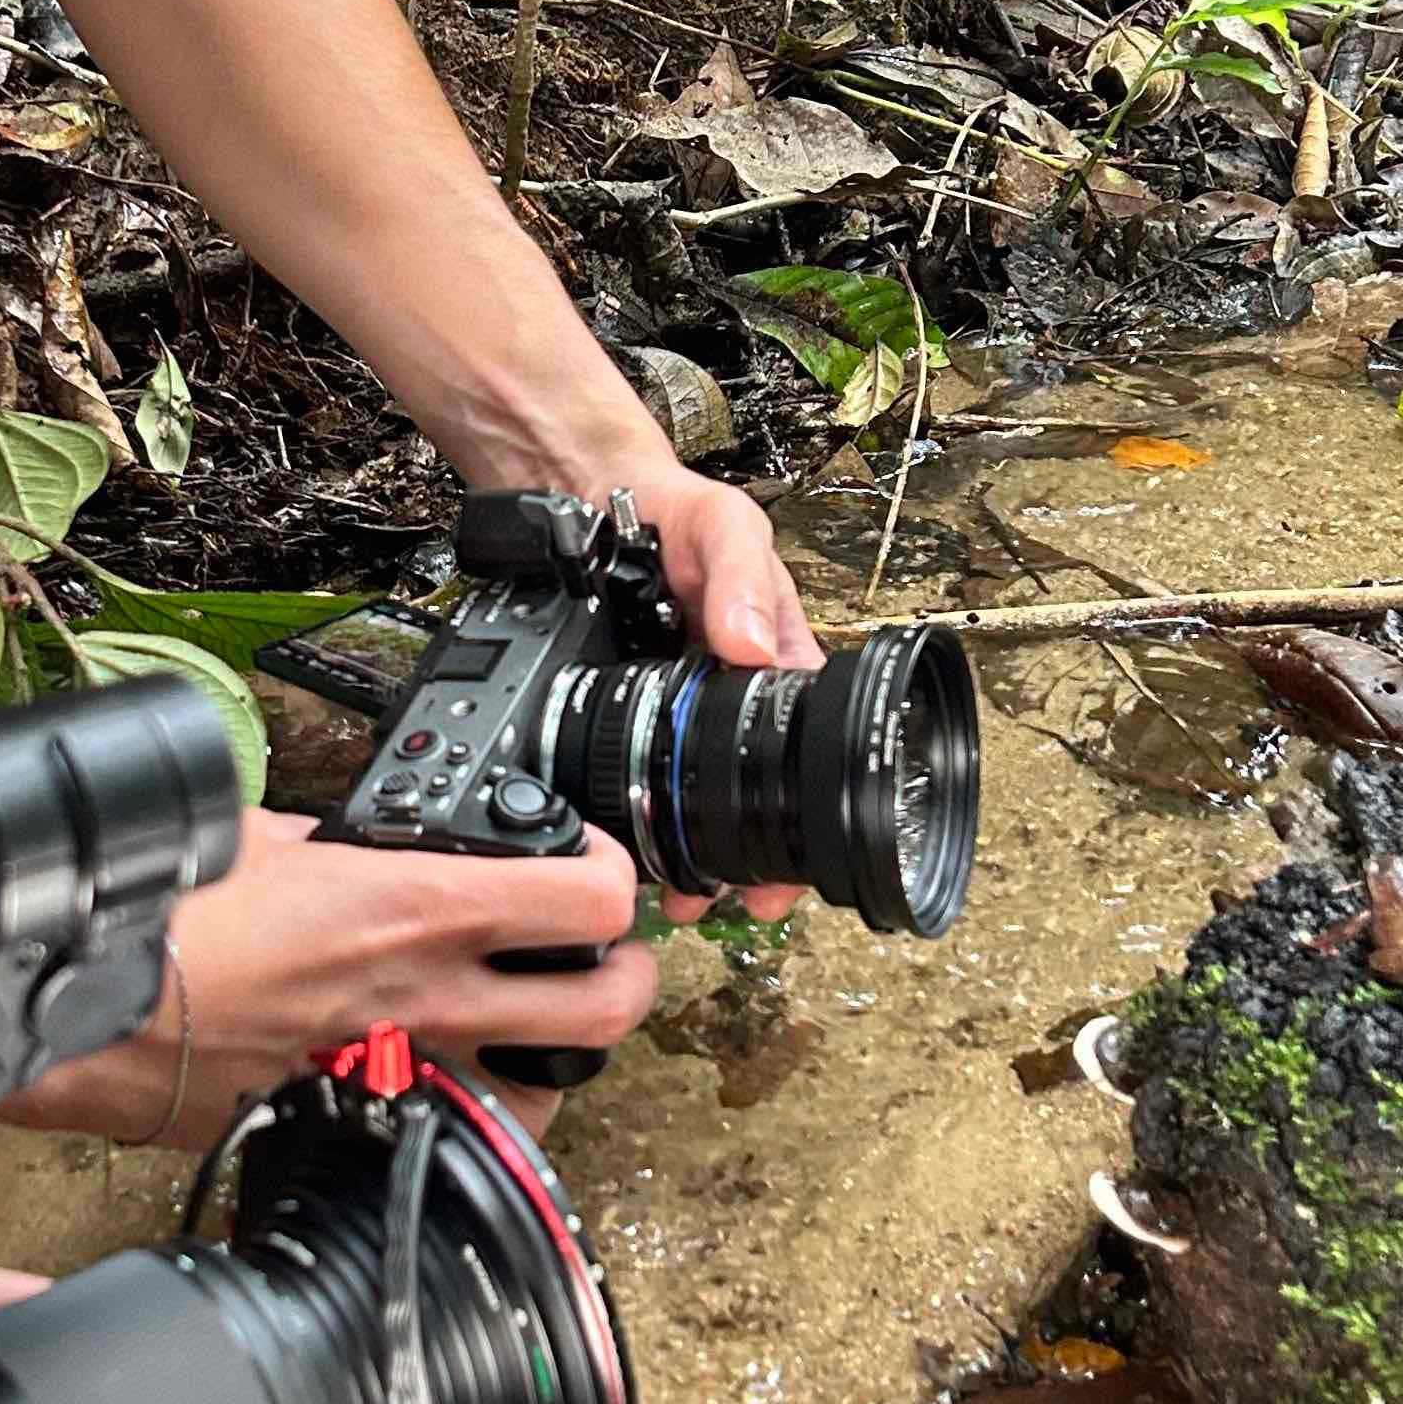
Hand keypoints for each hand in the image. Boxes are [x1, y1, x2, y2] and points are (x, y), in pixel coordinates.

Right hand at [0, 812, 659, 1149]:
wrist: (80, 1008)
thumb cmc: (156, 916)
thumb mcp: (265, 834)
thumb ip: (344, 844)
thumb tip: (365, 842)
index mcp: (416, 907)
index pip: (590, 897)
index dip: (610, 876)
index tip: (590, 865)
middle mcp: (425, 997)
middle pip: (606, 1009)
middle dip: (629, 979)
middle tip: (609, 956)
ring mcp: (395, 1070)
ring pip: (541, 1085)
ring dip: (554, 1053)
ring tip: (537, 1020)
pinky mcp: (350, 1114)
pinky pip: (440, 1115)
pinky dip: (457, 1097)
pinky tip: (435, 1070)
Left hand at [615, 462, 822, 926]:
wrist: (596, 500)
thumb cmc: (681, 514)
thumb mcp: (728, 530)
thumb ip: (745, 580)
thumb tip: (749, 646)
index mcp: (774, 667)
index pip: (806, 759)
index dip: (799, 827)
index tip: (778, 878)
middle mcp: (731, 699)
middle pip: (747, 799)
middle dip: (738, 862)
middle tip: (715, 903)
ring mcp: (677, 710)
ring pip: (686, 800)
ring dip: (681, 851)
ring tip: (669, 894)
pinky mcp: (623, 711)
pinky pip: (627, 774)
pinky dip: (627, 814)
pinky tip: (620, 844)